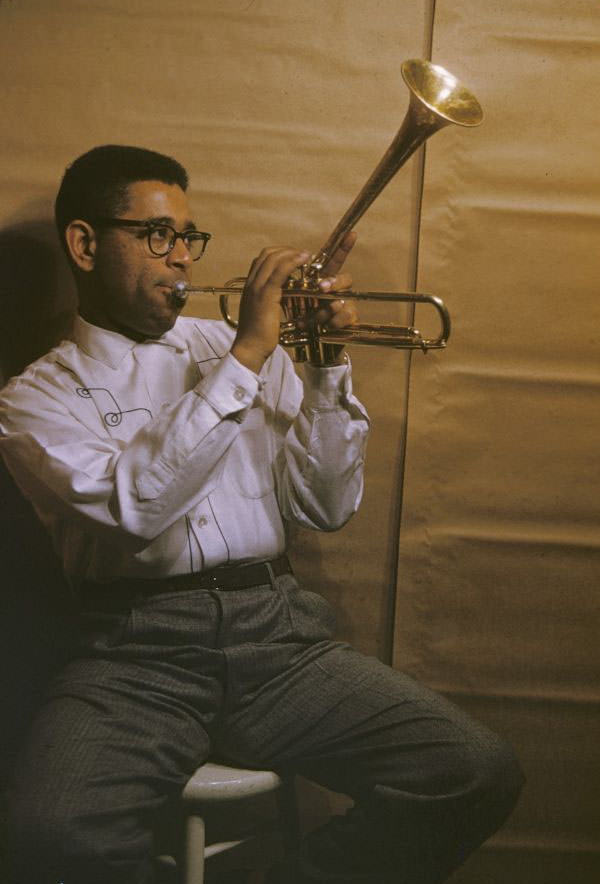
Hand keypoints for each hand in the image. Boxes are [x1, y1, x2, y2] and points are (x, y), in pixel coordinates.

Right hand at [231, 247, 310, 373]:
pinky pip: (280, 271)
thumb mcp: (262, 313)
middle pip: (267, 255)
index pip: (261, 260)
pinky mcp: (266, 295)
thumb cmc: (259, 336)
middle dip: (286, 250)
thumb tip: (282, 297)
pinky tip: (303, 260)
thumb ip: (269, 301)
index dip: (278, 254)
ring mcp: (257, 288)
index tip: (293, 257)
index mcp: (250, 287)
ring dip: (291, 253)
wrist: (250, 348)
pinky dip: (292, 262)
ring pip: (273, 259)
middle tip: (302, 255)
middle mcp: (251, 284)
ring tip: (305, 256)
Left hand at [294, 231, 358, 363]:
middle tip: (322, 288)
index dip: (342, 247)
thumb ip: (284, 279)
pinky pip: (348, 316)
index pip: (332, 261)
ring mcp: (342, 306)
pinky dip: (334, 321)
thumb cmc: (286, 323)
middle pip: (345, 278)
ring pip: (344, 299)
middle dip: (334, 283)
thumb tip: (281, 261)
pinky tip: (324, 326)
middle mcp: (333, 292)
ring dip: (326, 310)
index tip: (351, 233)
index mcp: (318, 282)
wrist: (298, 348)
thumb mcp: (281, 297)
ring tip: (311, 320)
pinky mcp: (347, 323)